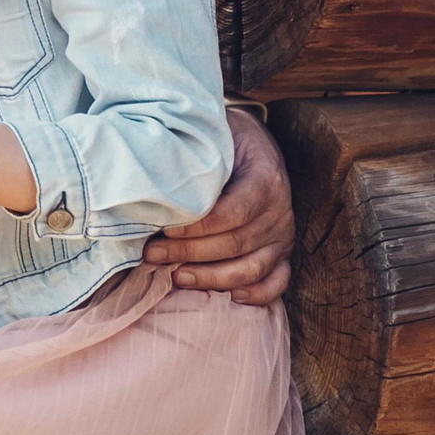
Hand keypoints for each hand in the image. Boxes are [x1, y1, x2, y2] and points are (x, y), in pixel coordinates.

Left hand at [141, 109, 293, 304]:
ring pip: (252, 268)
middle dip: (190, 253)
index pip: (234, 211)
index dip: (199, 226)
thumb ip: (193, 158)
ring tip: (175, 276)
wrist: (253, 142)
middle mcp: (279, 210)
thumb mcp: (213, 137)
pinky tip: (230, 297)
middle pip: (236, 242)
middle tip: (151, 253)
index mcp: (265, 178)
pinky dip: (257, 294)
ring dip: (212, 277)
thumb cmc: (224, 141)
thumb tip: (153, 178)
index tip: (165, 229)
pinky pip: (276, 281)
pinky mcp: (282, 253)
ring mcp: (283, 235)